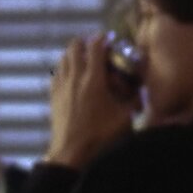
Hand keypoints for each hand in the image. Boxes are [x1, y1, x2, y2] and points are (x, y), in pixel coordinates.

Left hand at [44, 34, 136, 168]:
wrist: (71, 154)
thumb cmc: (100, 137)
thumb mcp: (125, 119)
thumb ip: (134, 101)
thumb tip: (139, 93)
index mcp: (93, 79)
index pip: (95, 46)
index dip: (103, 38)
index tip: (110, 38)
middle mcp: (75, 77)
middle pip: (74, 46)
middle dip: (86, 43)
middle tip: (97, 49)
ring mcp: (61, 86)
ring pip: (63, 57)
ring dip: (74, 54)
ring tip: (85, 61)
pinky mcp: (53, 96)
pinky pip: (57, 73)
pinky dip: (65, 69)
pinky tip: (72, 78)